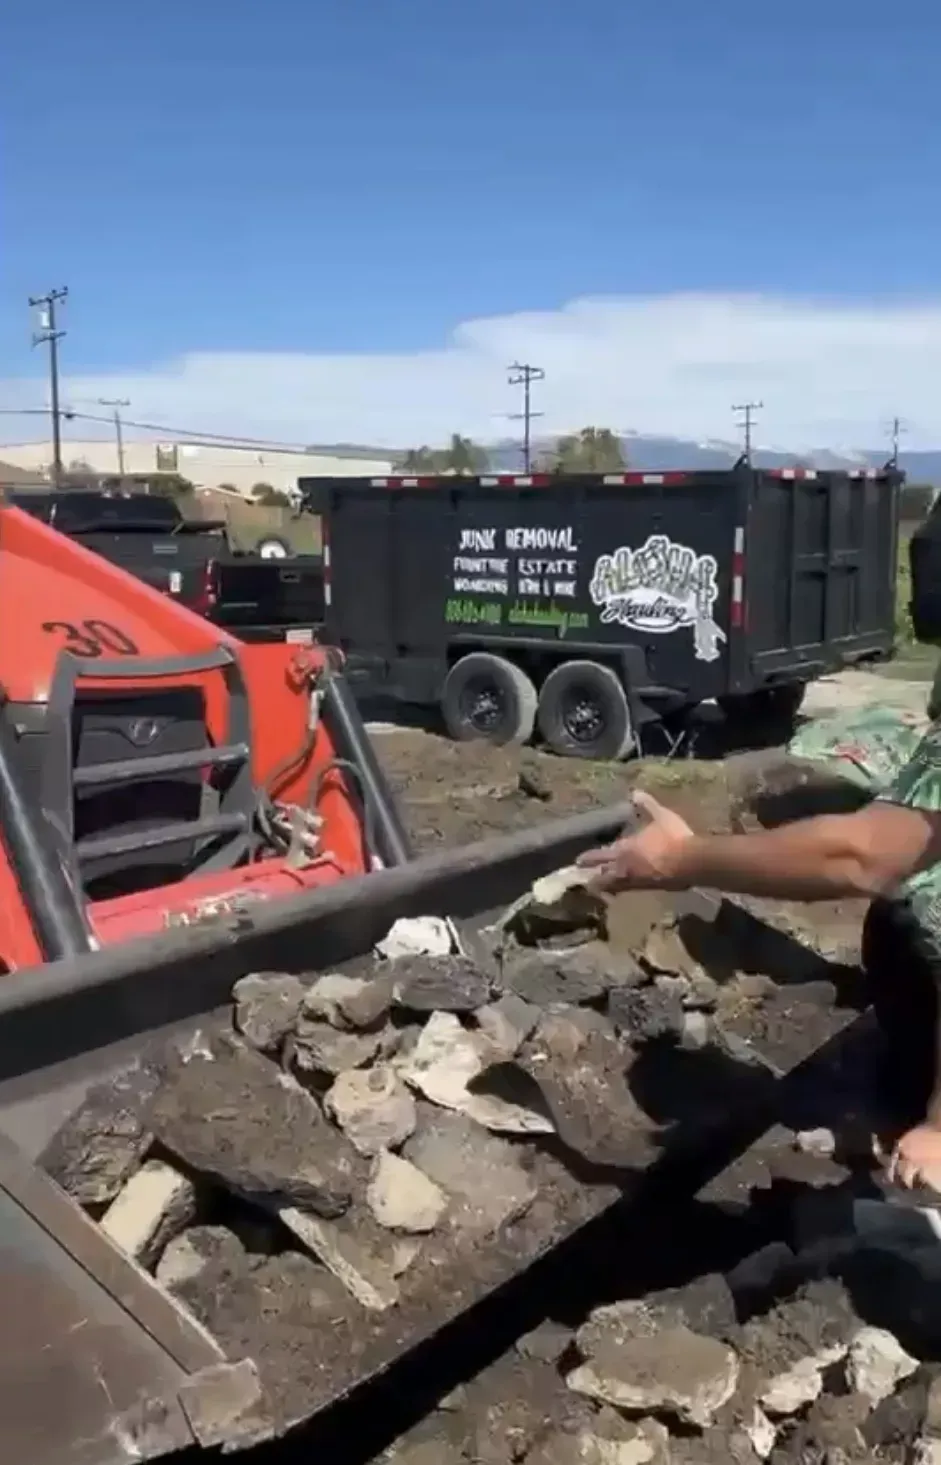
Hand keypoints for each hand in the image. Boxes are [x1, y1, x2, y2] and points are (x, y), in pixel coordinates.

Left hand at [576, 790, 695, 893]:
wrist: (690, 862)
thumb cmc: (673, 837)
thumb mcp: (661, 816)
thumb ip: (647, 805)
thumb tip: (635, 792)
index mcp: (624, 849)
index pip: (599, 855)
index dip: (588, 858)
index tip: (578, 861)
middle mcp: (624, 868)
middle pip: (601, 876)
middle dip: (590, 877)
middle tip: (582, 879)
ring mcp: (635, 882)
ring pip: (612, 887)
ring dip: (602, 886)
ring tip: (595, 887)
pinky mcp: (647, 890)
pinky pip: (626, 891)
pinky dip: (618, 891)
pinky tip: (619, 891)